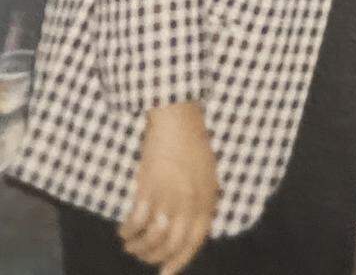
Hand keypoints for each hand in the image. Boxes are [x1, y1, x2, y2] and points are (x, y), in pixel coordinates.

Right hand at [119, 102, 218, 274]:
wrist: (179, 120)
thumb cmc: (193, 145)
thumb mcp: (207, 176)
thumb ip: (201, 202)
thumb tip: (190, 228)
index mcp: (206, 199)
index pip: (195, 241)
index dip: (180, 261)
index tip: (166, 273)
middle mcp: (190, 202)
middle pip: (171, 244)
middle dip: (155, 257)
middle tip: (143, 258)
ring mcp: (169, 196)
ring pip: (153, 238)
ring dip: (139, 247)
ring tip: (131, 246)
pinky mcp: (149, 188)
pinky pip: (137, 222)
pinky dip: (128, 231)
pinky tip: (124, 232)